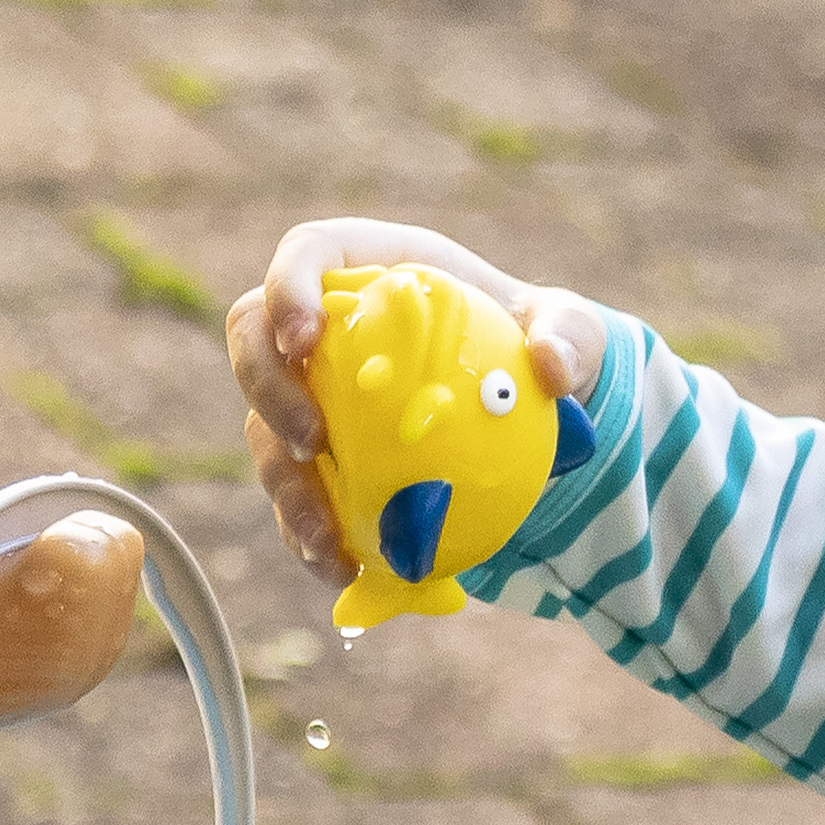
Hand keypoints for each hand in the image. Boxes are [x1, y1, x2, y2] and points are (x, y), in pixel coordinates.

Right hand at [227, 219, 606, 585]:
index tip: (305, 338)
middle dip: (268, 391)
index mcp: (373, 271)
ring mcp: (314, 395)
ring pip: (265, 429)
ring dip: (283, 484)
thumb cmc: (534, 345)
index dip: (288, 290)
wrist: (527, 405)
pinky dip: (308, 532)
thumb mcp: (570, 333)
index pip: (306, 256)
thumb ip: (568, 336)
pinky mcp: (322, 458)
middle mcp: (326, 329)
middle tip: (313, 443)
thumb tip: (551, 368)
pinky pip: (297, 495)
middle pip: (253, 340)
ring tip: (326, 535)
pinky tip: (342, 568)